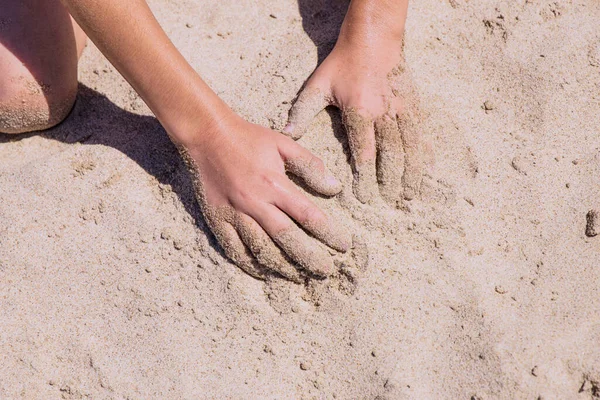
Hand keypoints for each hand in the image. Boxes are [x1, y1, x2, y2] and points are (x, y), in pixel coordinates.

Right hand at [178, 114, 350, 281]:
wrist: (206, 134)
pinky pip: (233, 249)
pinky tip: (263, 273)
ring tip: (299, 277)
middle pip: (287, 239)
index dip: (329, 234)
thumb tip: (335, 188)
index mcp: (275, 184)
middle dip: (309, 258)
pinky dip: (249, 264)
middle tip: (326, 272)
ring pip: (261, 248)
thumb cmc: (248, 138)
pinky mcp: (217, 219)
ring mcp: (234, 213)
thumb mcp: (283, 144)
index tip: (343, 245)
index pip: (308, 216)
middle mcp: (255, 202)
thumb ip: (310, 165)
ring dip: (282, 266)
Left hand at [284, 36, 425, 203]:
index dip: (365, 177)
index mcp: (360, 112)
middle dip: (392, 181)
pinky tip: (429, 167)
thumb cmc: (342, 63)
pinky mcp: (412, 104)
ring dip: (412, 172)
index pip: (364, 152)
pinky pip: (420, 132)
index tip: (364, 197)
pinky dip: (425, 151)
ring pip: (409, 147)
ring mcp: (401, 110)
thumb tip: (287, 135)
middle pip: (390, 154)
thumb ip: (302, 113)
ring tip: (411, 194)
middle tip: (392, 203)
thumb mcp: (317, 86)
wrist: (373, 39)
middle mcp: (383, 114)